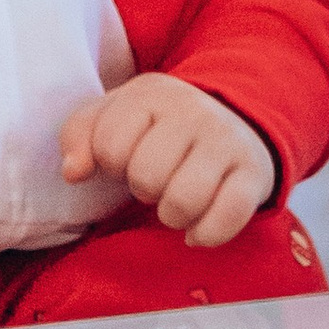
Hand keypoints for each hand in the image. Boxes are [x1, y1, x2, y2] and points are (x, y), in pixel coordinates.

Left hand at [58, 74, 275, 247]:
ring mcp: (227, 142)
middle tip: (154, 181)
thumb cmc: (159, 125)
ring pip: (184, 201)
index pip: (109, 144)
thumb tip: (73, 172)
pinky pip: (226, 218)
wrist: (234, 117)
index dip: (110, 163)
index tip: (127, 158)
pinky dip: (205, 234)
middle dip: (142, 189)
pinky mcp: (254, 175)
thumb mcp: (115, 113)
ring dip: (171, 216)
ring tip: (173, 203)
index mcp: (151, 94)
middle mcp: (193, 112)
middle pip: (145, 177)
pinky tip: (196, 229)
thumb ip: (80, 134)